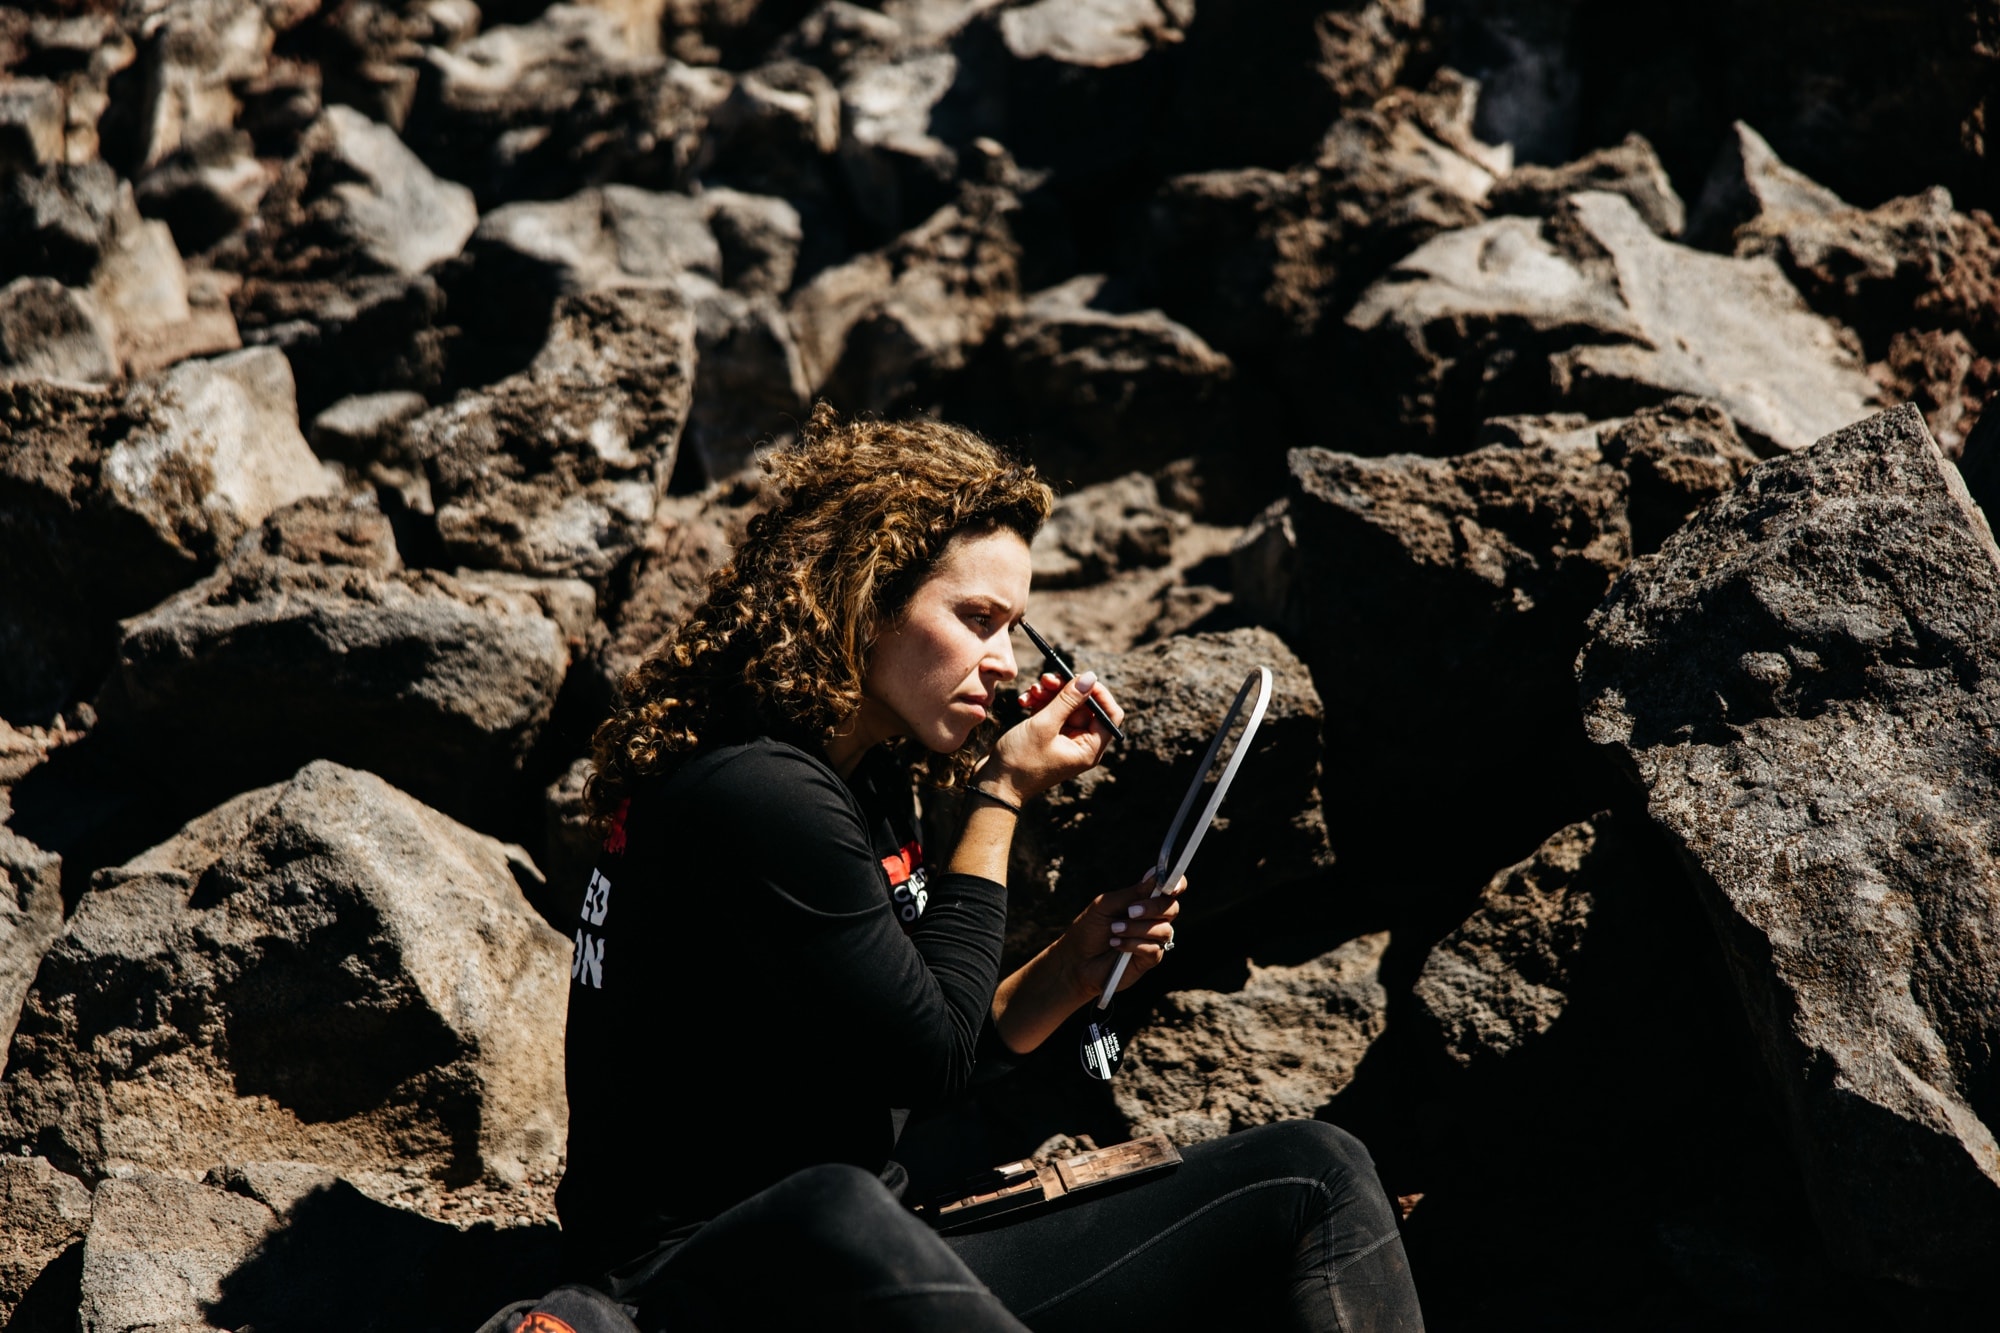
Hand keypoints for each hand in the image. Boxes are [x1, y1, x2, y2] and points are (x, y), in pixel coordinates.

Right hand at [978, 671, 1123, 802]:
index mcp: (1089, 748)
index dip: (1099, 692)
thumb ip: (1068, 700)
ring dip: (1049, 693)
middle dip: (1065, 689)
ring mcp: (1064, 739)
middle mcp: (1081, 744)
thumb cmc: (1020, 761)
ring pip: (1066, 705)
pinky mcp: (1048, 736)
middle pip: (1085, 705)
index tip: (1079, 677)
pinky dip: (1039, 703)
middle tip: (1046, 679)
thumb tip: (1091, 677)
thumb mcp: (1044, 726)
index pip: (1110, 714)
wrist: (993, 784)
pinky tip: (1024, 701)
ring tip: (1033, 689)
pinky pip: (1051, 712)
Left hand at [1051, 872, 1183, 1001]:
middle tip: (1129, 911)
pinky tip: (1116, 944)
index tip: (1171, 887)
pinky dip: (1134, 944)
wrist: (1077, 960)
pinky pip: (1154, 949)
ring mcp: (1154, 939)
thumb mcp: (1106, 905)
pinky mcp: (1151, 959)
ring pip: (1163, 930)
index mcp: (1145, 900)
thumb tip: (1155, 874)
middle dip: (1152, 908)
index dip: (1178, 884)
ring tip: (1114, 930)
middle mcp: (1154, 918)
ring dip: (1136, 928)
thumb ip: (1132, 893)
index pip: (1171, 888)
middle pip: (1171, 908)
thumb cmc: (1090, 929)